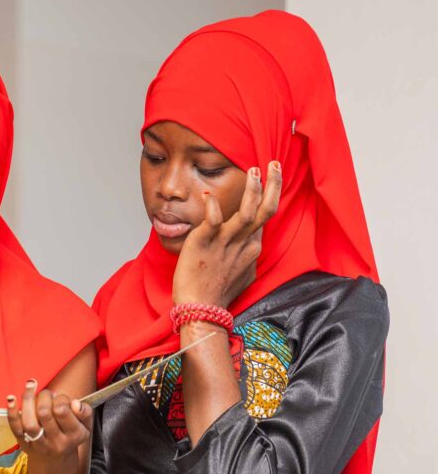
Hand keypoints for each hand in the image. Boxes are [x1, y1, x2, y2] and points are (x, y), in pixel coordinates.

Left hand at [6, 381, 92, 468]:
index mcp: (74, 435)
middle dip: (44, 396)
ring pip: (29, 421)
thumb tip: (75, 403)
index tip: (60, 398)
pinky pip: (16, 428)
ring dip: (28, 399)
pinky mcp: (24, 444)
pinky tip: (11, 398)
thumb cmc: (70, 438)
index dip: (60, 398)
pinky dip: (12, 412)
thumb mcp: (85, 427)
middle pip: (44, 413)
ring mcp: (38, 444)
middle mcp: (56, 442)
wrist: (56, 463)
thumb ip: (85, 412)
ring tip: (31, 385)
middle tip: (47, 394)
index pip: (63, 410)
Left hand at [172, 161, 281, 307]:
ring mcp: (225, 242)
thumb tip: (252, 249)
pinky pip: (212, 220)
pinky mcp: (205, 242)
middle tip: (272, 164)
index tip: (269, 177)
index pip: (264, 216)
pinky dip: (212, 206)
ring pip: (247, 212)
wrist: (201, 310)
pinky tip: (207, 193)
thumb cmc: (217, 294)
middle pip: (265, 210)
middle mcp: (243, 243)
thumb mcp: (242, 274)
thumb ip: (247, 257)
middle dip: (273, 185)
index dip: (268, 195)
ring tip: (254, 171)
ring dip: (252, 190)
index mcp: (252, 248)